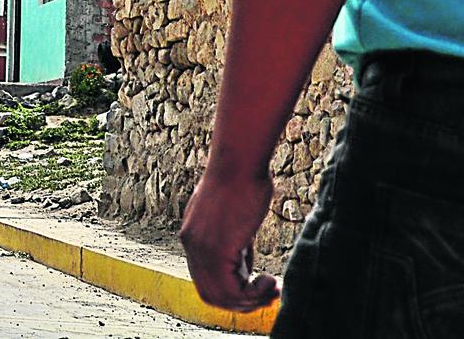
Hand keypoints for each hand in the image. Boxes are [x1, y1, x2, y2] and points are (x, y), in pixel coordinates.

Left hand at [180, 161, 282, 313]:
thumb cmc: (242, 179)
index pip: (205, 280)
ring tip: (273, 287)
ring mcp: (201, 248)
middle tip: (268, 294)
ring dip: (251, 300)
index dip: (231, 291)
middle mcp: (191, 245)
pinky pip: (232, 291)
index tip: (256, 286)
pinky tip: (270, 280)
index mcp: (192, 236)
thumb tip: (242, 265)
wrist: (239, 160)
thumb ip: (230, 241)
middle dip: (242, 302)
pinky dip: (254, 294)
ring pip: (222, 297)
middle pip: (210, 294)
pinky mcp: (216, 249)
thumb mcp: (231, 217)